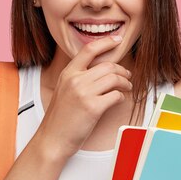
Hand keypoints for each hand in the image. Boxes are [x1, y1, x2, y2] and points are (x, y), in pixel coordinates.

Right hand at [37, 36, 132, 158]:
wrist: (53, 139)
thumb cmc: (60, 118)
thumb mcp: (64, 90)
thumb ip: (78, 78)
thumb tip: (101, 70)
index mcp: (68, 73)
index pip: (89, 50)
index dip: (106, 42)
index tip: (117, 40)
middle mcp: (75, 80)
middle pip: (107, 65)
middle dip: (122, 70)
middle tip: (127, 77)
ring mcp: (84, 93)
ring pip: (114, 79)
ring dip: (125, 83)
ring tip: (127, 88)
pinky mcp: (93, 108)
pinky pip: (116, 95)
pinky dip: (121, 97)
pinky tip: (118, 100)